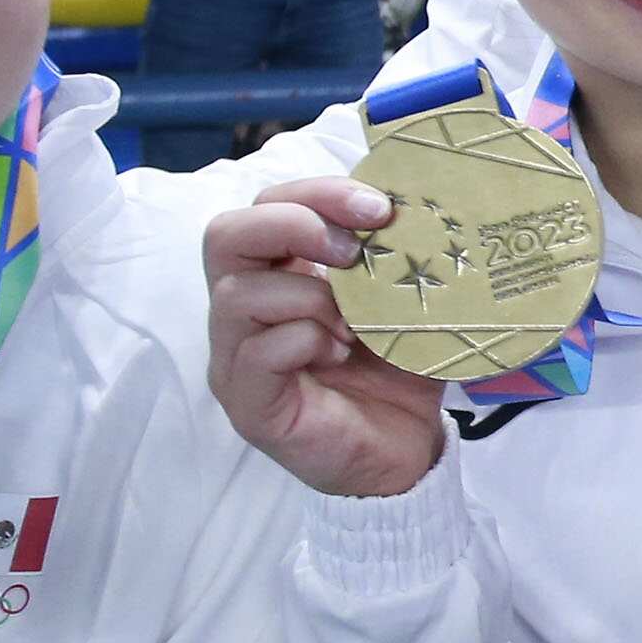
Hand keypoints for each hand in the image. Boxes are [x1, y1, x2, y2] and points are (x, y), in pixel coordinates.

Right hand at [202, 180, 448, 498]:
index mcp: (278, 272)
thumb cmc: (396, 368)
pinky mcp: (249, 404)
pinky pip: (257, 354)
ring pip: (238, 294)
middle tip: (356, 251)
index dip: (319, 193)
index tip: (380, 208)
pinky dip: (305, 341)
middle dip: (296, 226)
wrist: (407, 449)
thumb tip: (416, 201)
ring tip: (355, 324)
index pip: (267, 205)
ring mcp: (237, 357)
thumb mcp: (400, 299)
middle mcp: (244, 310)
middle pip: (226, 235)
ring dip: (310, 296)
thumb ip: (393, 252)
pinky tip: (340, 355)